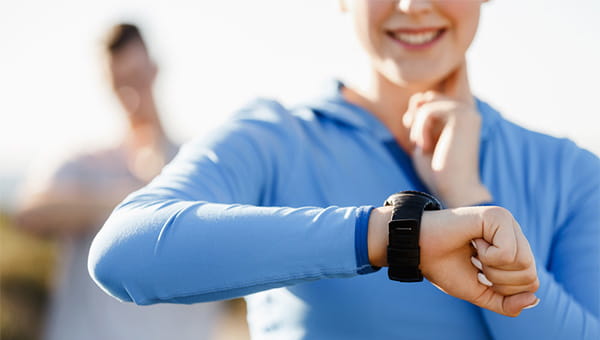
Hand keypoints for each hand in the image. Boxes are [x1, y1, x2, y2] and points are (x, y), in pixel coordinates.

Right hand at [368, 205, 538, 316]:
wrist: (416, 248)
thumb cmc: (443, 265)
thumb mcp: (478, 291)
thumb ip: (505, 302)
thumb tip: (534, 299)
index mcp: (511, 248)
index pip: (530, 282)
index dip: (504, 289)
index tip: (479, 273)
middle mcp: (513, 233)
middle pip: (530, 275)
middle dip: (500, 281)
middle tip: (476, 263)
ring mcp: (507, 222)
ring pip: (524, 264)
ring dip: (493, 268)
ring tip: (474, 252)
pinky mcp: (497, 216)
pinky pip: (508, 253)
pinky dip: (488, 257)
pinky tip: (473, 241)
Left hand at [403, 61, 490, 206]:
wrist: (453, 191)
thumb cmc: (438, 171)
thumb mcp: (424, 139)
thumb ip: (422, 118)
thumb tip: (420, 98)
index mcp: (460, 117)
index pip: (453, 82)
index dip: (450, 74)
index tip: (445, 84)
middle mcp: (467, 110)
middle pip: (427, 96)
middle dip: (414, 115)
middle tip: (417, 140)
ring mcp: (467, 111)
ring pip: (426, 103)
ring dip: (416, 126)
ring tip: (422, 146)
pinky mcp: (462, 116)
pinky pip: (428, 110)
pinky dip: (419, 129)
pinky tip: (424, 147)